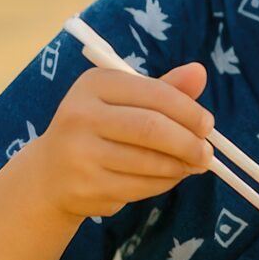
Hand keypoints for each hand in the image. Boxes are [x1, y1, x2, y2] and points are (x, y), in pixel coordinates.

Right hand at [27, 63, 213, 220]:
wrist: (49, 174)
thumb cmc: (99, 129)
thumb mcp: (126, 101)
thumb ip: (164, 89)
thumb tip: (199, 72)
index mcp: (95, 84)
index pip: (155, 94)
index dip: (189, 111)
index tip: (208, 125)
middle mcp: (80, 115)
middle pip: (152, 128)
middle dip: (189, 143)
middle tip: (207, 154)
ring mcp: (79, 153)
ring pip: (149, 161)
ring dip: (180, 166)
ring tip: (192, 165)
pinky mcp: (84, 187)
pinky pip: (139, 186)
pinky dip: (163, 183)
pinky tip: (169, 177)